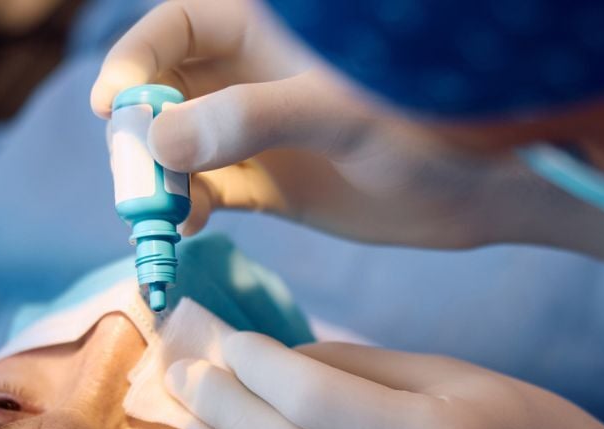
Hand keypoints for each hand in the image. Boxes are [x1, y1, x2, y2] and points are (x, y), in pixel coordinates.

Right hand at [91, 0, 603, 274]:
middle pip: (164, 89)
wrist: (486, 189)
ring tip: (160, 212)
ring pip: (179, 145)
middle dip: (138, 129)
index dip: (137, 60)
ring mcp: (259, 133)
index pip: (176, 25)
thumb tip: (159, 141)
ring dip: (157, 176)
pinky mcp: (272, 185)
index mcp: (268, 30)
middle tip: (135, 177)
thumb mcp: (340, 112)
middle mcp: (253, 77)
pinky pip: (208, 191)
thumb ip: (253, 117)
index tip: (117, 109)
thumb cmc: (430, 125)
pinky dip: (188, 209)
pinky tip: (189, 229)